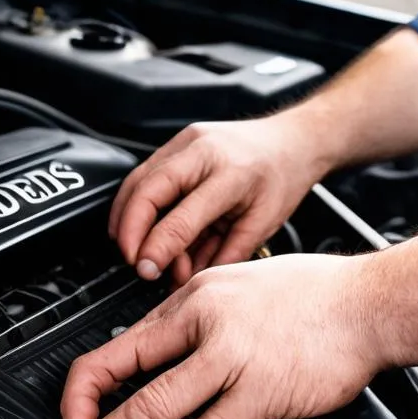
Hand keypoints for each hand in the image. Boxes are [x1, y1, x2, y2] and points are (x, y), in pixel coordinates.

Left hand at [61, 254, 380, 418]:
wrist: (369, 303)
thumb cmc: (309, 297)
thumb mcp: (232, 287)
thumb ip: (192, 322)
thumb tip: (153, 358)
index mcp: (192, 300)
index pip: (116, 347)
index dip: (85, 391)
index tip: (77, 417)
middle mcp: (205, 324)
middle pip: (128, 381)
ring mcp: (233, 357)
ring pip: (159, 408)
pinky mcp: (264, 389)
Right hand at [109, 114, 329, 285]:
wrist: (291, 140)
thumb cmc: (281, 179)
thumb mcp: (263, 224)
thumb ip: (225, 253)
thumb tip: (188, 279)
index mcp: (233, 174)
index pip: (183, 216)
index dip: (158, 247)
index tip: (147, 270)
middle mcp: (204, 151)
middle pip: (148, 190)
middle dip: (130, 231)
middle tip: (133, 261)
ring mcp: (186, 142)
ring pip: (137, 181)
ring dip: (126, 220)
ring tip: (135, 250)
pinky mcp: (177, 143)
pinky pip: (143, 174)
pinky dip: (134, 205)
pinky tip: (138, 228)